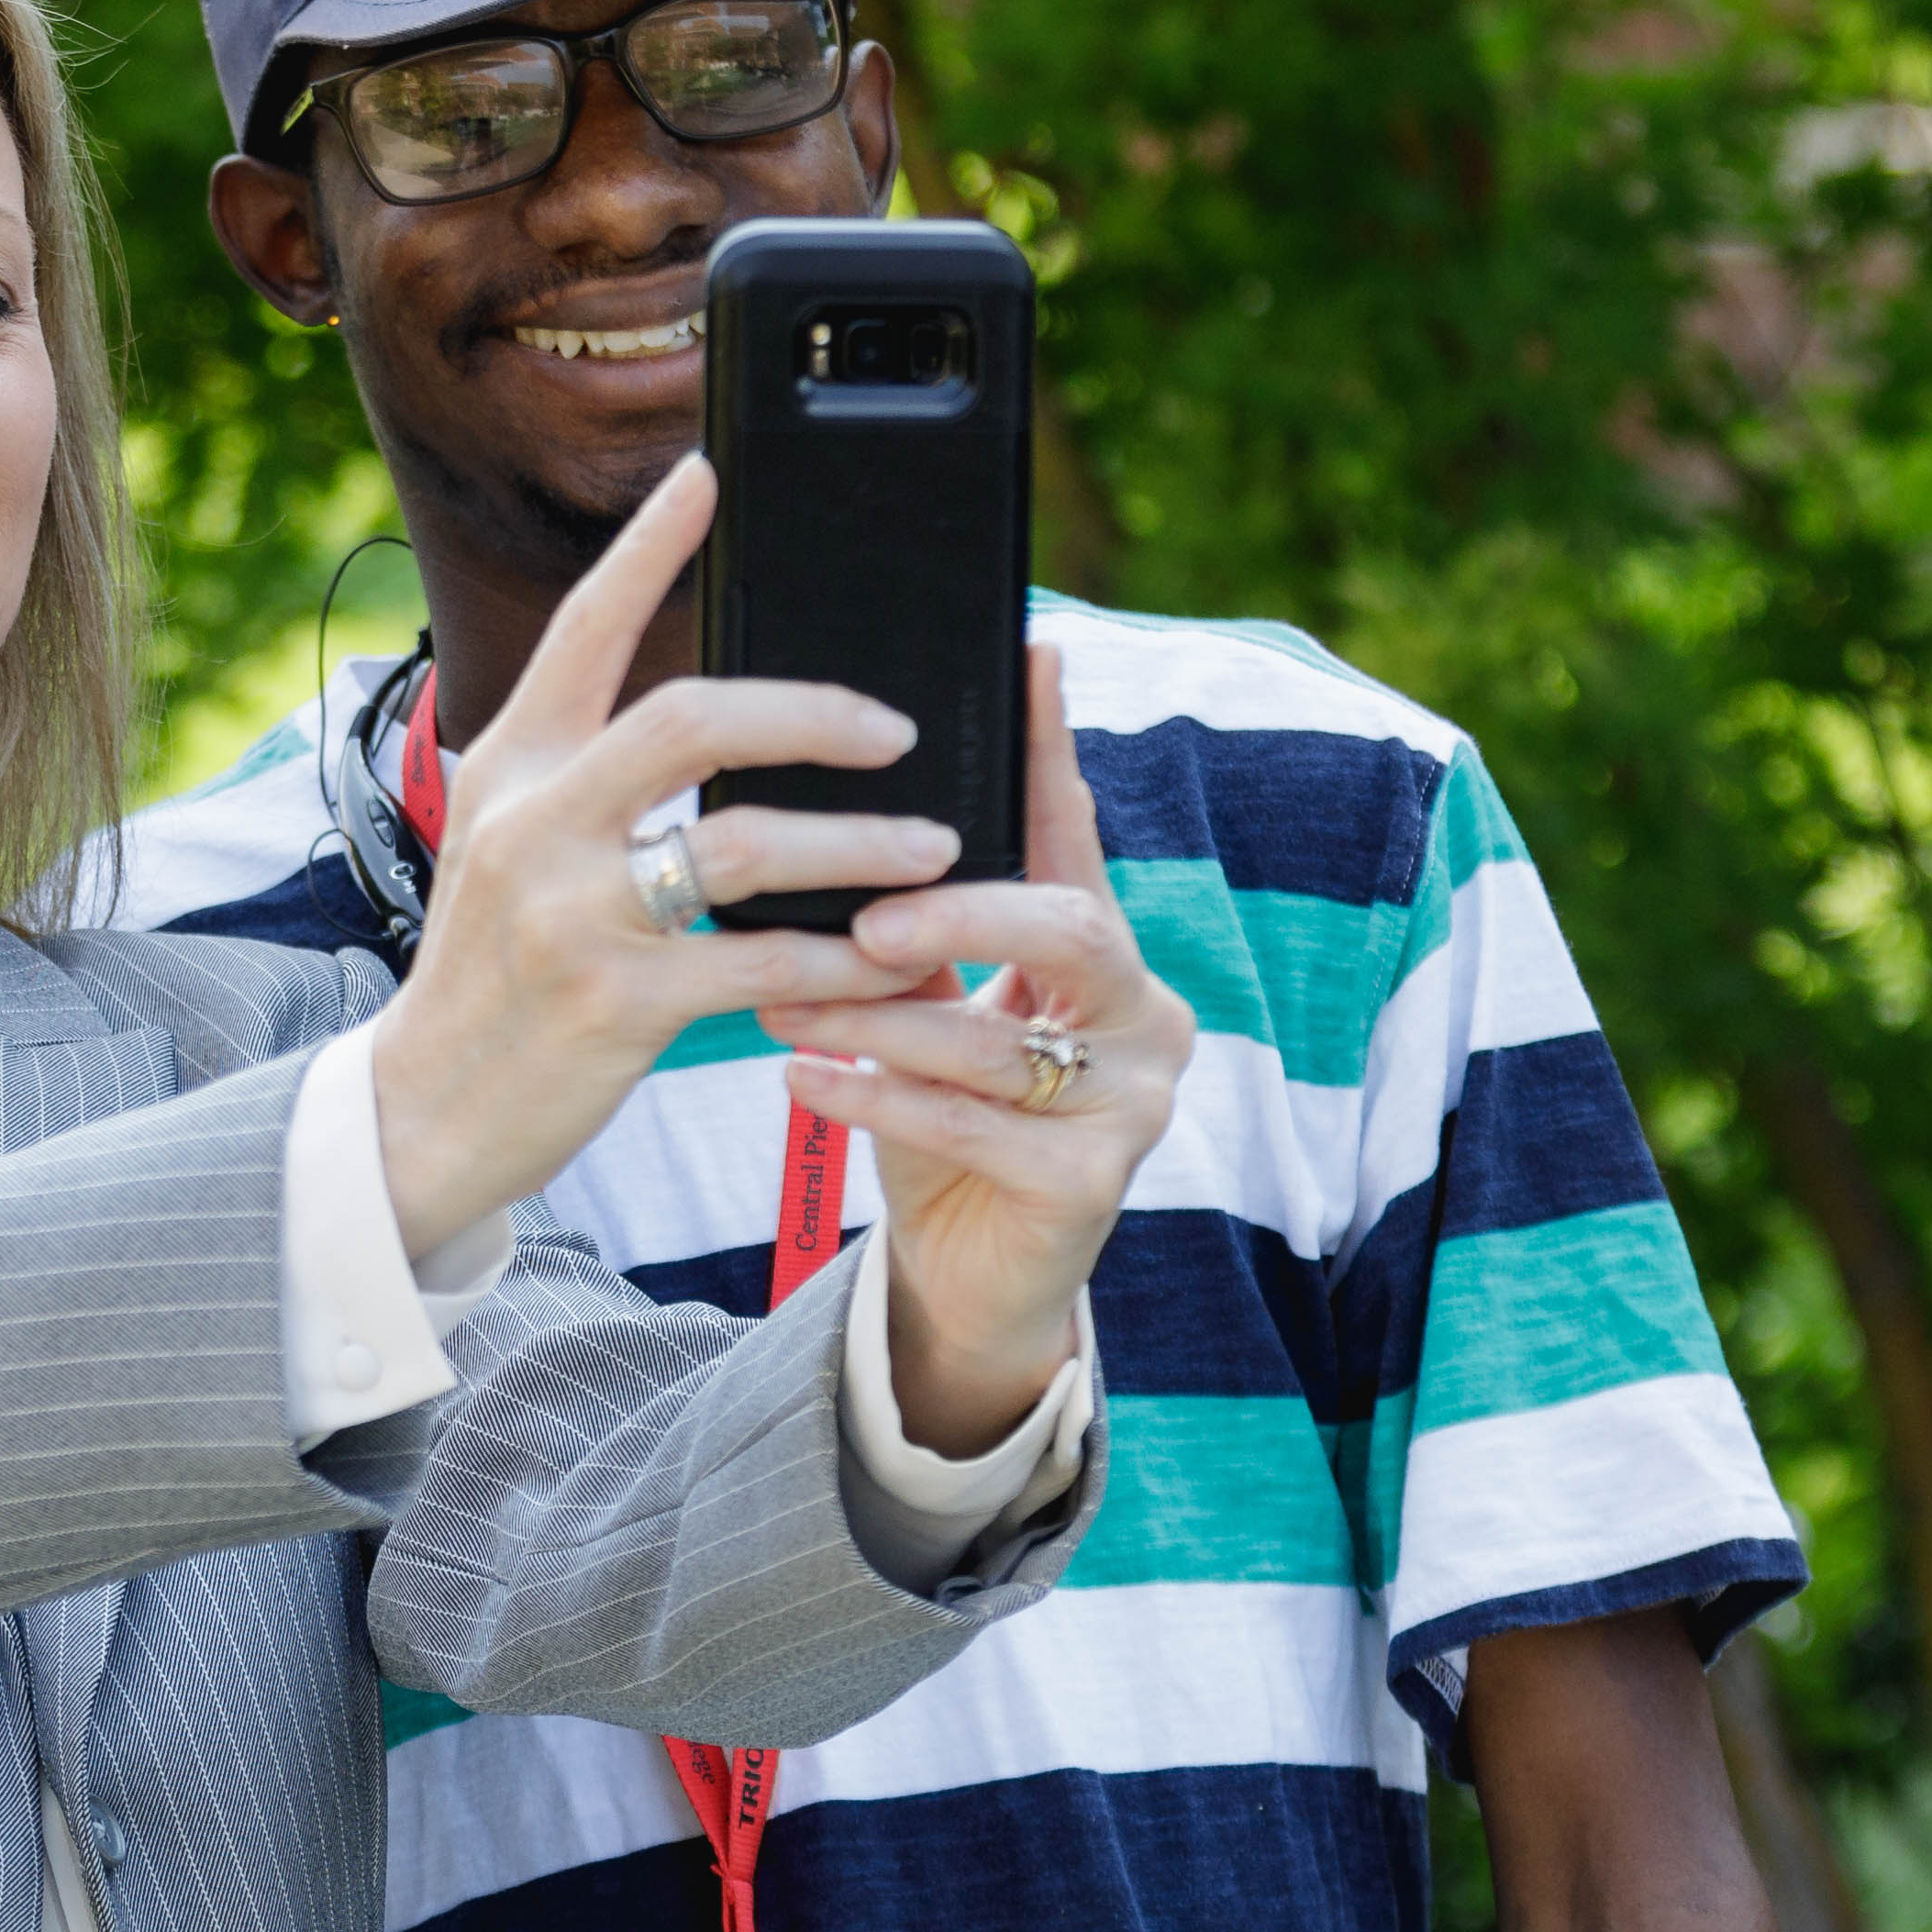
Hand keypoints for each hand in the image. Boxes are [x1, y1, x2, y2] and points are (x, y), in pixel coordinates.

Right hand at [366, 456, 953, 1246]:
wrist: (428, 1107)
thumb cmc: (492, 971)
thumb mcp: (505, 846)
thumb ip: (583, 777)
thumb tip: (710, 717)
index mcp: (512, 766)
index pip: (585, 629)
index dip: (649, 547)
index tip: (706, 476)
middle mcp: (535, 823)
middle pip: (693, 718)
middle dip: (813, 713)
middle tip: (896, 727)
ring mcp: (572, 913)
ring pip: (746, 845)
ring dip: (860, 843)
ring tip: (936, 848)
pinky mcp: (616, 1004)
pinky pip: (762, 965)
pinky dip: (846, 960)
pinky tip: (899, 959)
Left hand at [764, 645, 1195, 1441]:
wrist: (972, 1278)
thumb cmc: (939, 1120)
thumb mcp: (926, 1008)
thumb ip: (908, 929)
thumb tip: (820, 825)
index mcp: (1104, 952)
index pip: (1075, 833)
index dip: (1050, 748)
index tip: (1029, 654)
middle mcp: (1143, 1014)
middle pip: (1070, 927)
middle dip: (962, 912)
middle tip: (866, 917)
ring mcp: (1134, 1103)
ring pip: (1003, 1041)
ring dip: (885, 1019)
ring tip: (787, 1004)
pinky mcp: (1095, 1186)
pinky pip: (976, 1129)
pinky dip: (880, 1101)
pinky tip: (804, 1082)